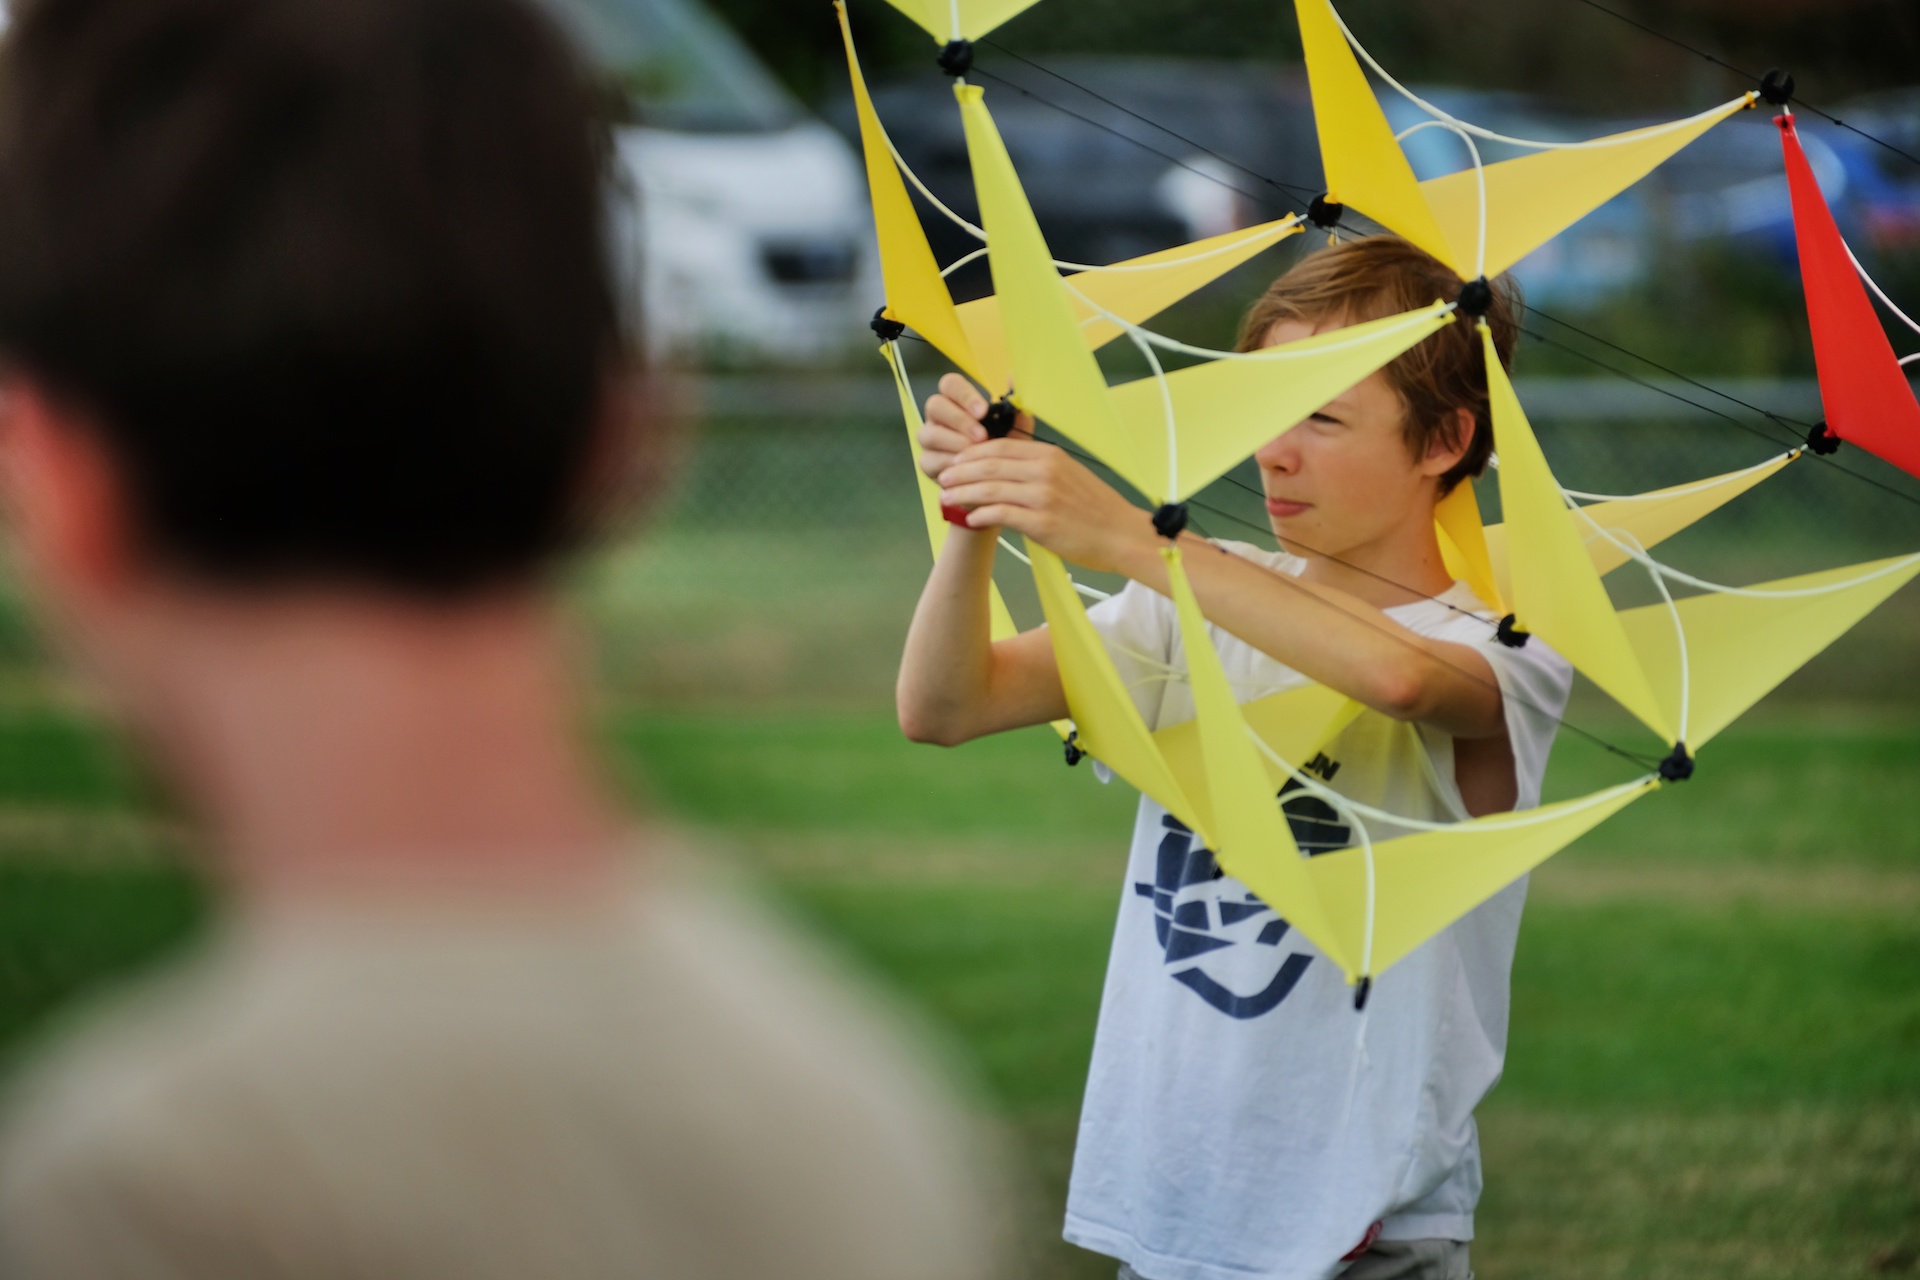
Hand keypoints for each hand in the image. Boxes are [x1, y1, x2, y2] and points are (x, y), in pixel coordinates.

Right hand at [917, 373, 1031, 483]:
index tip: (984, 411)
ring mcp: (929, 438)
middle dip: (959, 420)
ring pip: (929, 434)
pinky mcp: (926, 462)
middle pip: (935, 405)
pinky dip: (950, 464)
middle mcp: (939, 416)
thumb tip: (1014, 377)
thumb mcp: (1015, 428)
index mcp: (957, 400)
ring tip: (977, 453)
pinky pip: (930, 460)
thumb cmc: (1004, 447)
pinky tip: (967, 469)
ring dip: (955, 443)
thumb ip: (1014, 405)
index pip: (950, 385)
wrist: (1000, 478)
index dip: (965, 395)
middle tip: (982, 436)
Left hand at [938, 437, 1158, 576]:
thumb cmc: (1096, 509)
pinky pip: (1001, 515)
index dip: (973, 453)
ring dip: (963, 494)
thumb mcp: (1070, 474)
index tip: (956, 461)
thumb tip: (1007, 466)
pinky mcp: (1042, 523)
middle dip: (961, 471)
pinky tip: (970, 519)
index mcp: (1050, 455)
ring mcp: (1043, 497)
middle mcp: (1045, 471)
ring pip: (991, 488)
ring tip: (946, 499)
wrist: (1121, 535)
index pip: (1001, 446)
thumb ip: (1040, 467)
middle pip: (990, 464)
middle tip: (943, 479)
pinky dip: (981, 515)